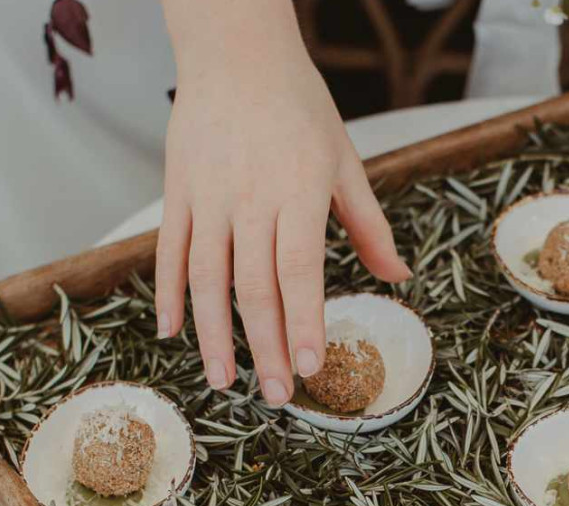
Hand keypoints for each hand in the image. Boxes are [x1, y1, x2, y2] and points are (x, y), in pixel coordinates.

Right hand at [155, 1, 409, 402]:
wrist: (235, 49)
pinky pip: (169, 249)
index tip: (310, 366)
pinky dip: (168, 292)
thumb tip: (400, 276)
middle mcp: (250, 197)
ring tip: (223, 381)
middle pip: (254, 284)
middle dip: (265, 345)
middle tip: (275, 394)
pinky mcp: (177, 190)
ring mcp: (208, 195)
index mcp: (298, 191)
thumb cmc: (298, 106)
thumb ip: (369, 224)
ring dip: (213, 334)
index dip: (303, 320)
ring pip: (206, 276)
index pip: (300, 269)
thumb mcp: (344, 160)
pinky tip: (172, 331)